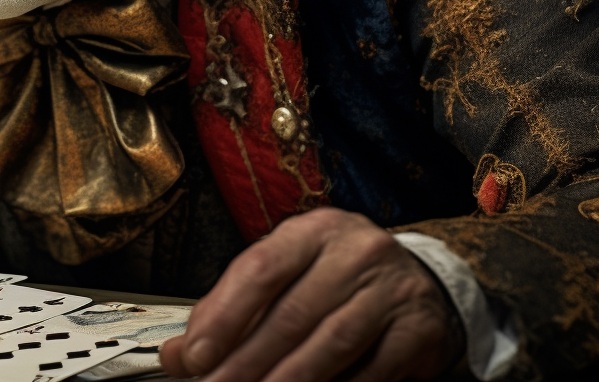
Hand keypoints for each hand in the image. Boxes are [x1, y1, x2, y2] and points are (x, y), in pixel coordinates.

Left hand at [160, 208, 463, 381]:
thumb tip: (177, 354)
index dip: (223, 316)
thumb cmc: (337, 278)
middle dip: (247, 361)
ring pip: (331, 343)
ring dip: (288, 381)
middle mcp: (355, 250)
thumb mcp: (286, 276)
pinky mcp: (418, 328)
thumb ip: (232, 310)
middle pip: (292, 313)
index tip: (195, 356)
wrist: (421, 283)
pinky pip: (373, 370)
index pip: (260, 268)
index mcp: (312, 231)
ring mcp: (391, 287)